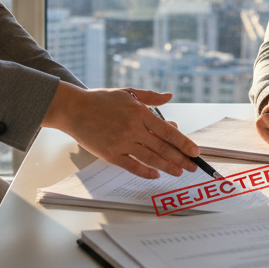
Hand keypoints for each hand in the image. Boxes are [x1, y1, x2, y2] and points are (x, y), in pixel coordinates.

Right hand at [42, 83, 200, 178]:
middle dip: (181, 158)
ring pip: (151, 158)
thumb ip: (150, 97)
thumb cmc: (100, 100)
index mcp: (139, 112)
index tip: (195, 151)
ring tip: (179, 172)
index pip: (167, 131)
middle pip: (163, 147)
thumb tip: (170, 96)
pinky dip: (145, 172)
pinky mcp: (110, 154)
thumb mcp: (128, 92)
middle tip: (193, 166)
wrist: (73, 109)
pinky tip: (156, 174)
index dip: (183, 142)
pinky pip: (132, 166)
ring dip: (167, 167)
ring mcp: (121, 142)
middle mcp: (133, 128)